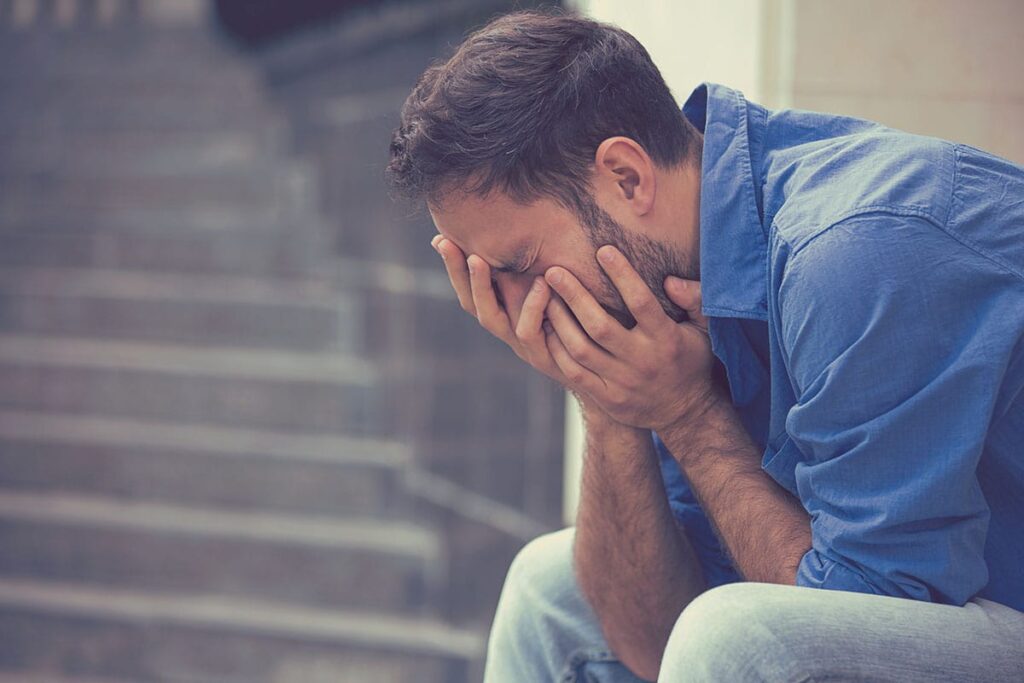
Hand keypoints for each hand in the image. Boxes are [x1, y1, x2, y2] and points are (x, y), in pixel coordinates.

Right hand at [431, 235, 595, 401]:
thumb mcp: (563, 291)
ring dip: (482, 287)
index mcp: (509, 314)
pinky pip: (528, 332)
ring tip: (477, 259)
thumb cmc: (588, 322)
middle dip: (456, 272)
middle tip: (447, 244)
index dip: (454, 268)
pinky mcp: (544, 358)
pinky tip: (542, 283)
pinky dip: (532, 306)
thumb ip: (547, 267)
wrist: (612, 370)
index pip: (470, 289)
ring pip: (490, 319)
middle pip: (471, 302)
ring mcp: (524, 347)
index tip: (440, 238)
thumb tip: (539, 221)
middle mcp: (509, 331)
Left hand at [541, 245, 725, 431]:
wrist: (687, 412)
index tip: (603, 250)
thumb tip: (670, 280)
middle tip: (553, 271)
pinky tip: (548, 328)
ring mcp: (622, 383)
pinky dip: (558, 350)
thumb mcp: (705, 329)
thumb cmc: (691, 359)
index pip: (641, 302)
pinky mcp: (608, 398)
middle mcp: (642, 361)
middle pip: (600, 325)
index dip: (622, 275)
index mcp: (666, 339)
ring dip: (559, 320)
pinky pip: (575, 373)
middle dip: (574, 295)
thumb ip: (694, 299)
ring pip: (581, 349)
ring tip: (544, 296)